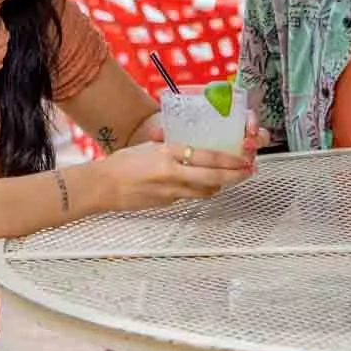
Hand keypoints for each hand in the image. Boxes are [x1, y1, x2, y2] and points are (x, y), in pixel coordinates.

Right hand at [97, 136, 257, 211]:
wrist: (103, 186)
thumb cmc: (121, 164)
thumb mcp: (149, 148)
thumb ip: (171, 148)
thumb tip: (190, 147)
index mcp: (168, 154)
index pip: (206, 157)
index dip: (228, 160)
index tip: (242, 159)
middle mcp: (172, 174)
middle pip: (213, 178)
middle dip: (234, 176)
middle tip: (248, 172)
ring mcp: (170, 192)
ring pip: (204, 191)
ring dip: (218, 185)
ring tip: (226, 178)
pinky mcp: (167, 204)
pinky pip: (188, 197)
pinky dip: (196, 190)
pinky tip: (196, 185)